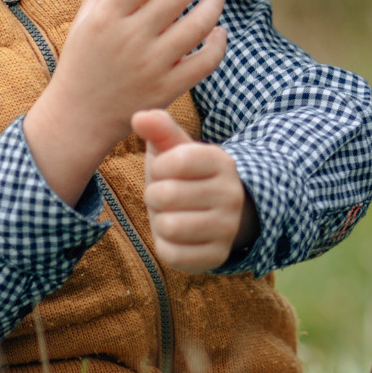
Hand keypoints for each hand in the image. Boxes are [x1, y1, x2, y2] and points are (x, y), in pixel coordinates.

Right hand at [23, 0, 225, 200]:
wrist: (78, 119)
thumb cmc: (81, 64)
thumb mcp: (83, 22)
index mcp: (106, 18)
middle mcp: (129, 39)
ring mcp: (150, 66)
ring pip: (195, 27)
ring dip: (212, 6)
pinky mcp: (167, 89)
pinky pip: (203, 62)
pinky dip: (217, 44)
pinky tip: (219, 32)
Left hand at [133, 108, 247, 272]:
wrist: (214, 213)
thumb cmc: (185, 175)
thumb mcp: (174, 149)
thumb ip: (158, 129)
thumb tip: (139, 116)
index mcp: (221, 162)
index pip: (177, 160)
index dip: (159, 167)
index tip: (164, 171)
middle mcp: (231, 194)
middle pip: (166, 196)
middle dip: (154, 196)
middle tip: (165, 197)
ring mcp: (227, 228)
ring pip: (169, 227)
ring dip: (159, 222)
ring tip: (171, 215)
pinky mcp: (217, 256)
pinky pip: (173, 255)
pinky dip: (165, 246)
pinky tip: (176, 237)